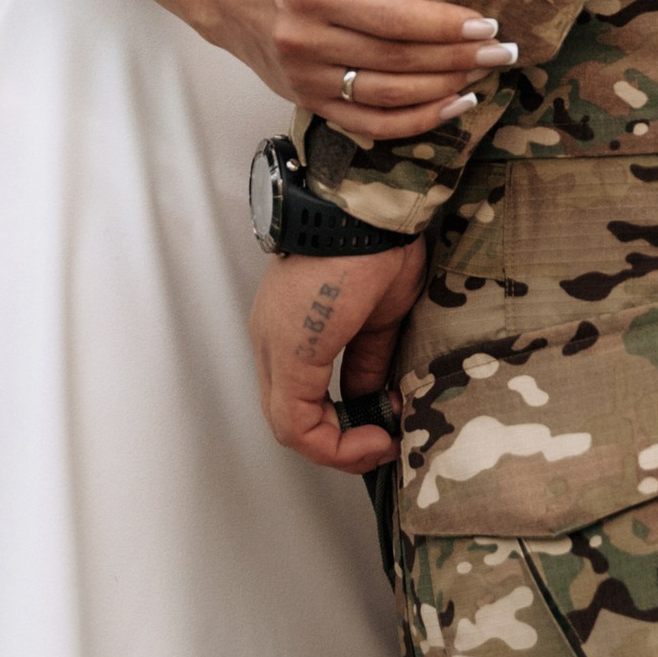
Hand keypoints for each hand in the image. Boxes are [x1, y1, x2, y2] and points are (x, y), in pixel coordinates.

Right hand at [207, 0, 511, 140]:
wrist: (234, 1)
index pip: (387, 17)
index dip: (439, 24)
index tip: (484, 22)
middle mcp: (304, 42)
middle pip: (394, 59)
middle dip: (455, 56)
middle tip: (501, 50)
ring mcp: (306, 80)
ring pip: (386, 95)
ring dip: (442, 88)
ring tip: (483, 72)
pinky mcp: (311, 105)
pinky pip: (370, 125)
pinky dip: (415, 121)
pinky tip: (452, 104)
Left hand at [250, 240, 426, 472]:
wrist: (370, 210)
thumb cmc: (378, 244)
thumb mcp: (378, 317)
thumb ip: (368, 360)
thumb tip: (372, 398)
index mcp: (291, 326)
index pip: (300, 398)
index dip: (341, 426)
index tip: (385, 426)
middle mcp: (272, 338)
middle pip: (290, 418)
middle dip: (340, 442)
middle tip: (382, 442)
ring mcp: (275, 345)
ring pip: (288, 426)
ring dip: (339, 447)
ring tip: (381, 442)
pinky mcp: (290, 352)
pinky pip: (296, 423)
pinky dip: (336, 443)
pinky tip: (374, 436)